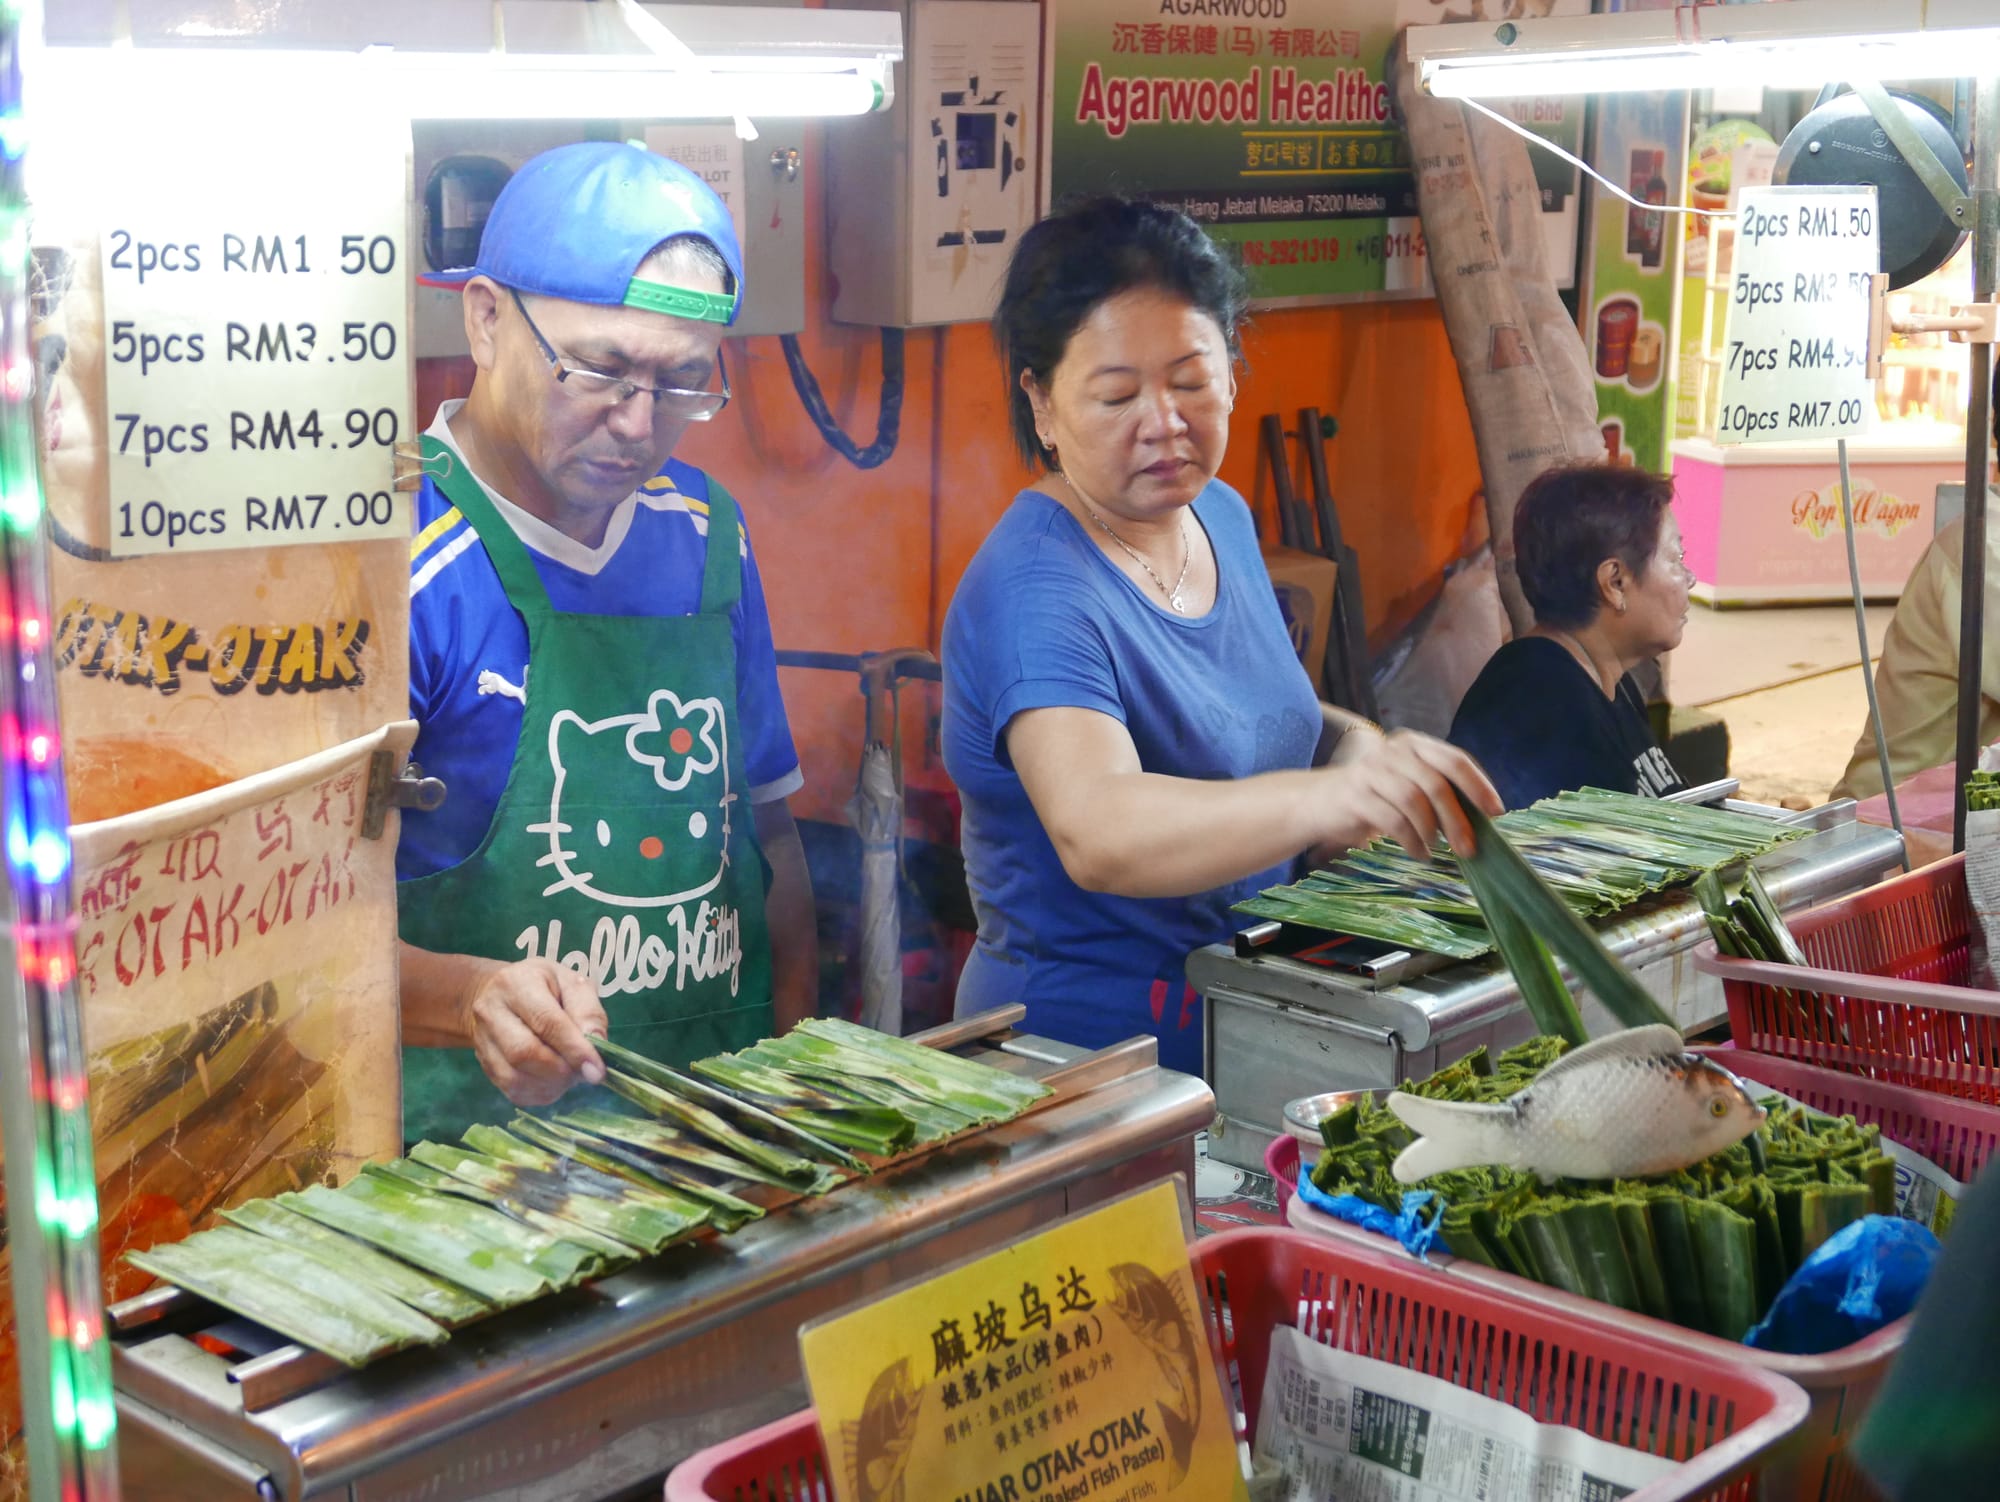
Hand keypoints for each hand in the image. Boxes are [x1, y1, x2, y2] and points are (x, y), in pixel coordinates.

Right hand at [462, 958, 609, 1106]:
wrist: (501, 992)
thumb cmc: (546, 986)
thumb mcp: (574, 984)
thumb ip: (588, 1012)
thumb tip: (597, 1047)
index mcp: (517, 984)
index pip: (546, 1022)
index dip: (574, 1049)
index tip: (597, 1070)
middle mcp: (491, 1012)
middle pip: (523, 1053)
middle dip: (561, 1070)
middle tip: (585, 1072)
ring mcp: (482, 1040)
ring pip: (514, 1077)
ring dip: (551, 1085)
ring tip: (571, 1075)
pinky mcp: (484, 1064)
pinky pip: (512, 1090)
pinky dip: (540, 1093)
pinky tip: (554, 1082)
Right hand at [1309, 729, 1501, 860]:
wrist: (1319, 801)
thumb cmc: (1374, 796)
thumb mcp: (1408, 783)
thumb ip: (1440, 789)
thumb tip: (1483, 817)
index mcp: (1413, 743)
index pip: (1455, 759)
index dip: (1479, 786)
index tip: (1496, 813)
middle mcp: (1393, 751)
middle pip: (1436, 782)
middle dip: (1458, 819)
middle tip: (1469, 848)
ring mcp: (1372, 771)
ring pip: (1415, 802)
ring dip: (1432, 832)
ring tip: (1436, 849)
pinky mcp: (1355, 795)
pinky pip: (1393, 821)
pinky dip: (1412, 841)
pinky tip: (1419, 852)